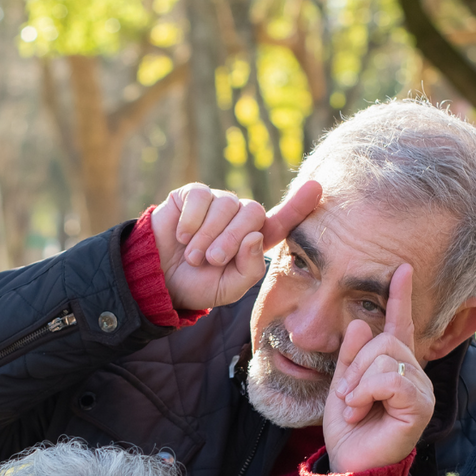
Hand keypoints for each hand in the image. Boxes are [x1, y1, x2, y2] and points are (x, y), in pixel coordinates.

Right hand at [149, 180, 320, 309]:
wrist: (159, 279)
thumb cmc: (198, 285)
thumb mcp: (229, 288)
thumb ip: (249, 268)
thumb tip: (255, 236)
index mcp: (254, 240)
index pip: (282, 221)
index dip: (299, 205)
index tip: (316, 187)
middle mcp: (240, 218)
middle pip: (252, 213)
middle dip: (232, 239)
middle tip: (212, 260)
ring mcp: (217, 203)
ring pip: (226, 205)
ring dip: (208, 235)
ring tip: (193, 255)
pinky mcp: (193, 194)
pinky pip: (202, 197)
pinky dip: (192, 220)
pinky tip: (182, 236)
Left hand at [322, 264, 433, 473]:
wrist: (350, 463)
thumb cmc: (350, 430)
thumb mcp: (342, 384)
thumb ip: (351, 355)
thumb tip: (359, 322)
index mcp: (394, 366)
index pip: (400, 325)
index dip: (400, 297)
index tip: (402, 269)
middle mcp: (413, 374)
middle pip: (385, 340)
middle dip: (356, 365)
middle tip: (348, 396)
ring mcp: (420, 389)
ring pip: (386, 357)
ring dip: (358, 382)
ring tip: (354, 406)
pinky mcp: (420, 405)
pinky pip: (391, 378)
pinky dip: (367, 392)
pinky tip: (361, 410)